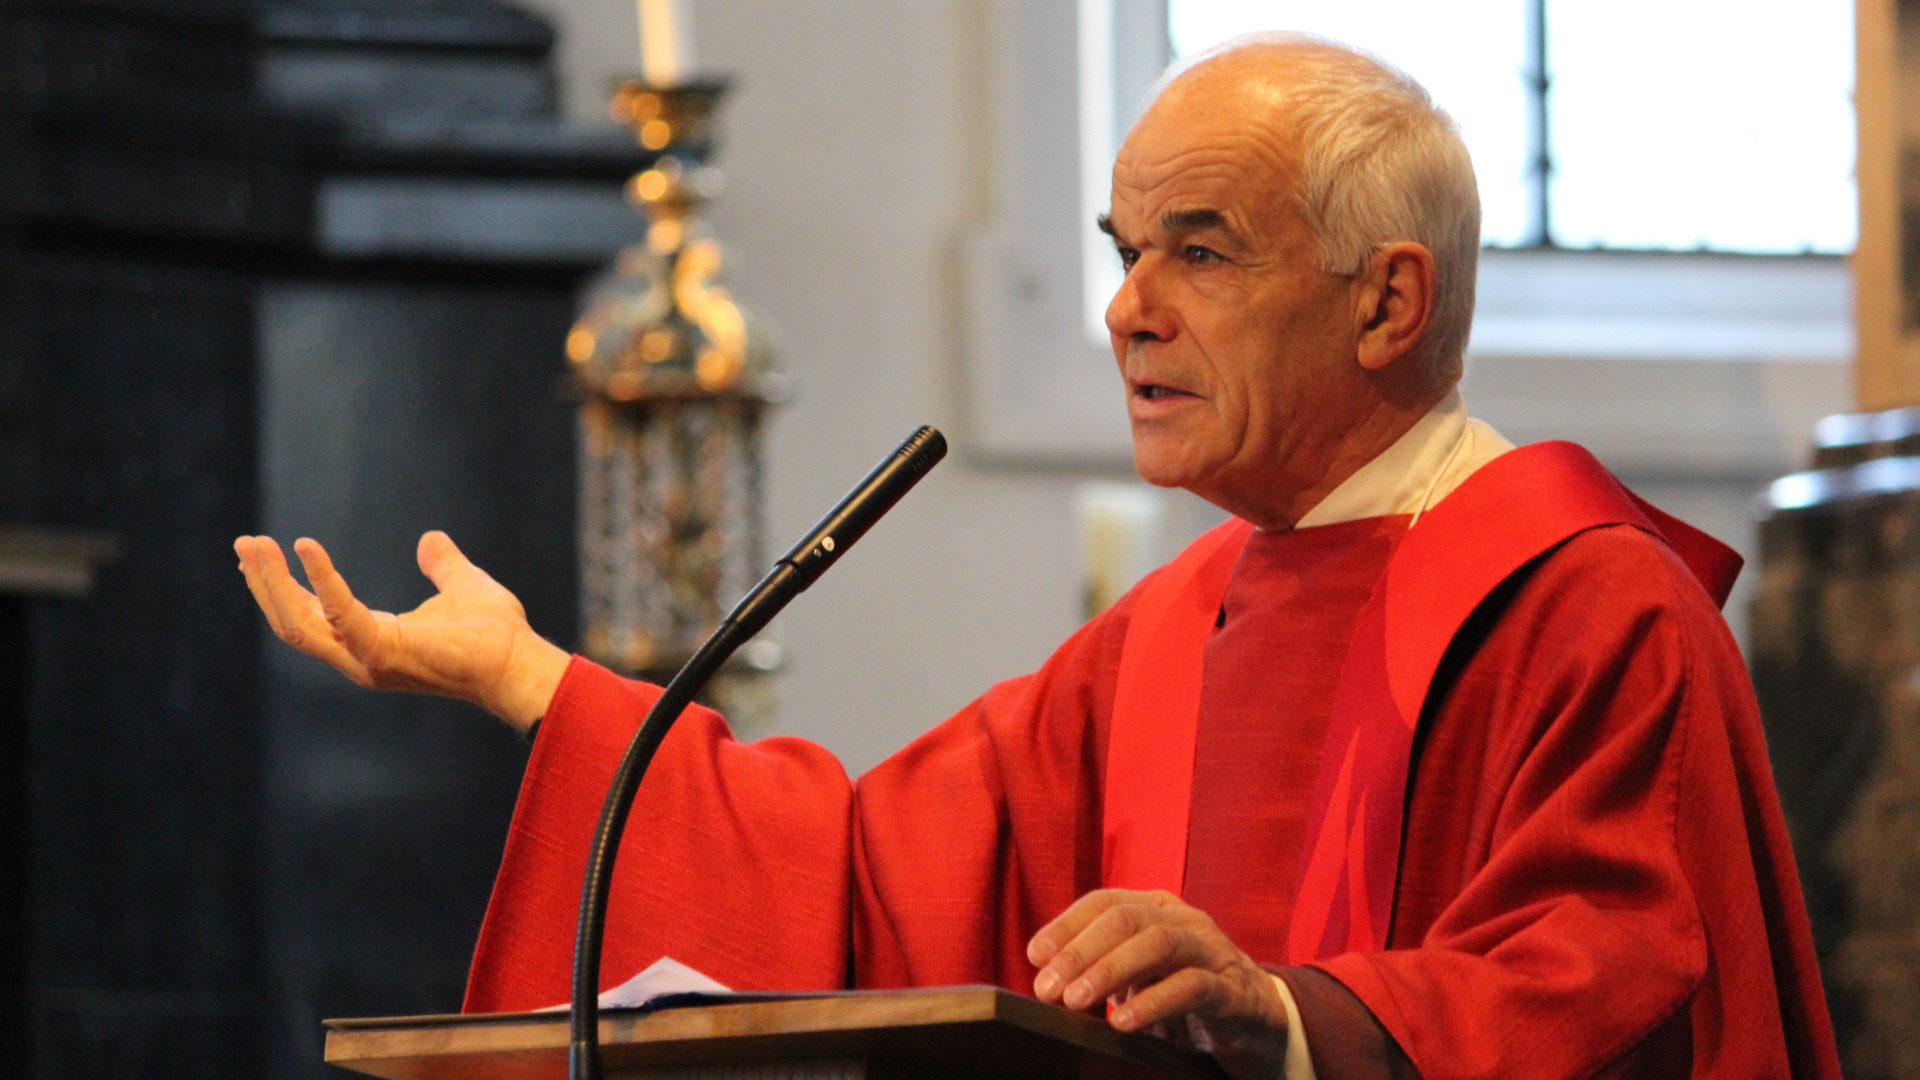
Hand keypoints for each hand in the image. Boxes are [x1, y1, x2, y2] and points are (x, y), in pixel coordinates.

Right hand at [234, 531, 569, 730]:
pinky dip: (321, 579)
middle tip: (243, 543)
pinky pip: (339, 613)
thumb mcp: (460, 585)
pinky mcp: (381, 653)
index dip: (283, 586)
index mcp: (373, 639)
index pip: (312, 616)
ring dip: (273, 584)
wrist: (519, 660)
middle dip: (264, 583)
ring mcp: (367, 659)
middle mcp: (361, 655)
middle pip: (292, 621)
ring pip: (299, 624)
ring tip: (253, 546)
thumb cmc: (495, 634)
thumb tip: (430, 540)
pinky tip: (306, 547)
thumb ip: (441, 564)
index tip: (258, 554)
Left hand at [1028, 889, 1290, 1079]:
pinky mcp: (1234, 991)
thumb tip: (1047, 980)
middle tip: (1048, 988)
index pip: (1104, 902)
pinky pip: (1193, 986)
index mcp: (1157, 909)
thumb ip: (1102, 971)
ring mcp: (1212, 951)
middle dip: (1080, 951)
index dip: (1066, 925)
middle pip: (1126, 917)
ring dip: (1110, 969)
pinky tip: (1125, 1022)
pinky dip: (1154, 1002)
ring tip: (1076, 1001)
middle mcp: (1184, 920)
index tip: (1035, 956)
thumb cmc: (1186, 997)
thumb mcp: (1140, 978)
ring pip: (1158, 942)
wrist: (1259, 1024)